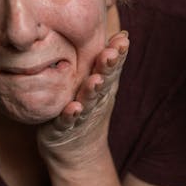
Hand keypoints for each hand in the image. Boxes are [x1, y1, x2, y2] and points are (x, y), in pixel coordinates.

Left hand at [37, 31, 128, 166]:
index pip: (112, 68)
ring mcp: (80, 116)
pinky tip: (73, 108)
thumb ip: (105, 61)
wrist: (76, 153)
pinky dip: (70, 115)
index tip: (122, 40)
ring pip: (87, 101)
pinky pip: (66, 122)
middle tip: (111, 54)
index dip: (118, 55)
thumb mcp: (98, 84)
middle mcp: (94, 100)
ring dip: (91, 91)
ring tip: (95, 80)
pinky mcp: (62, 130)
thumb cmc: (85, 109)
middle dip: (107, 68)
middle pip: (103, 82)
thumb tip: (122, 32)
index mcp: (102, 86)